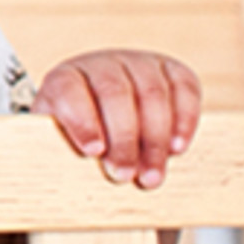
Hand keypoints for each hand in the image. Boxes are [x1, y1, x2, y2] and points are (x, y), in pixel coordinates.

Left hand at [34, 50, 200, 189]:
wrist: (107, 109)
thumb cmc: (79, 133)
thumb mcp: (59, 141)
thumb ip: (61, 153)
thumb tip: (69, 179)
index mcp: (66, 78)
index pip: (69, 91)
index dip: (82, 121)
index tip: (93, 152)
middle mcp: (103, 65)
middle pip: (115, 93)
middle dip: (123, 139)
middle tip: (125, 175)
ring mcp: (140, 63)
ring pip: (152, 94)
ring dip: (154, 140)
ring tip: (152, 176)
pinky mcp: (172, 70)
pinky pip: (185, 89)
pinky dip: (184, 120)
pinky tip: (177, 148)